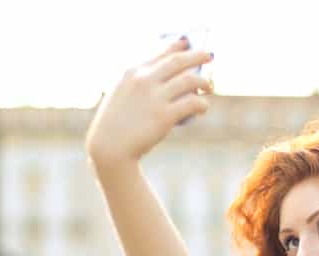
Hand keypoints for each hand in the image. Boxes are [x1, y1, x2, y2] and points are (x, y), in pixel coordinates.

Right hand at [85, 37, 212, 168]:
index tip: (188, 43)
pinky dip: (202, 104)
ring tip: (210, 86)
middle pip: (178, 61)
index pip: (160, 53)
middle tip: (209, 56)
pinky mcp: (164, 116)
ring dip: (204, 82)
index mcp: (132, 72)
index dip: (178, 46)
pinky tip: (203, 107)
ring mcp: (155, 97)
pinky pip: (192, 103)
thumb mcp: (120, 95)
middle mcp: (144, 80)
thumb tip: (165, 82)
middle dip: (197, 55)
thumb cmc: (114, 125)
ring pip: (189, 80)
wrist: (109, 147)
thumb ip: (137, 85)